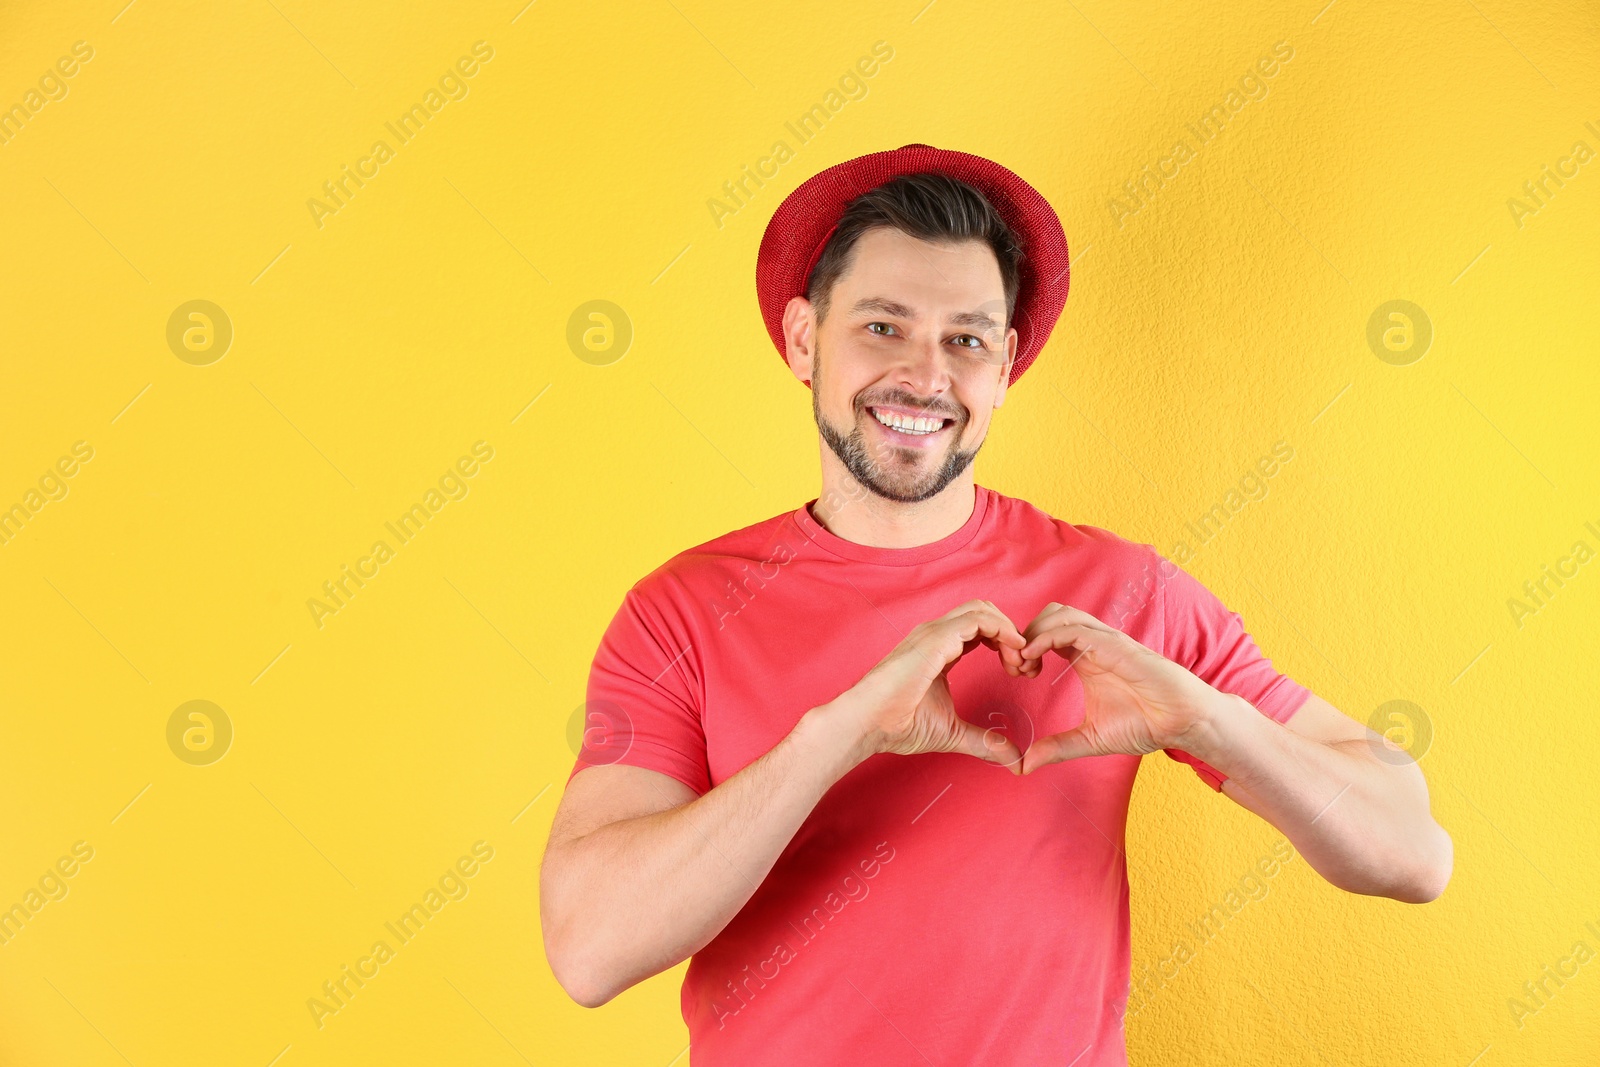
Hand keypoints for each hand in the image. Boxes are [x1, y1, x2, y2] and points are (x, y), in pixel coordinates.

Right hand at [827, 600, 1029, 772]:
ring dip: (1009, 631)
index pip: (980, 630)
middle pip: (985, 612)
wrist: (867, 724)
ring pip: (983, 609)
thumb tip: (1013, 760)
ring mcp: (935, 633)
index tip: (1019, 672)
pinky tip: (1014, 652)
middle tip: (1024, 666)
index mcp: (939, 649)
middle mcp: (937, 635)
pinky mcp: (936, 638)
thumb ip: (984, 741)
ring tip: (1020, 661)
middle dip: (1011, 633)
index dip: (1005, 644)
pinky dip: (1003, 630)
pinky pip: (978, 619)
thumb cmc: (897, 725)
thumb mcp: (952, 732)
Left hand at [1015, 603, 1225, 773]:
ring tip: (1024, 662)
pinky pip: (1075, 629)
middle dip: (1025, 633)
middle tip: (1016, 665)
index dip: (1026, 646)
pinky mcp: (1116, 646)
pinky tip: (1035, 658)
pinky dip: (1047, 637)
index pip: (1047, 632)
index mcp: (1086, 657)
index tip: (1016, 673)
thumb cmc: (1144, 724)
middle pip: (1049, 614)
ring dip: (1034, 632)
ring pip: (1060, 614)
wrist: (1182, 723)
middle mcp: (1093, 643)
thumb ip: (1057, 748)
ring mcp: (1105, 641)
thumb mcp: (1090, 739)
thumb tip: (1025, 765)